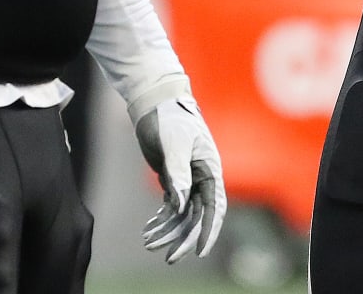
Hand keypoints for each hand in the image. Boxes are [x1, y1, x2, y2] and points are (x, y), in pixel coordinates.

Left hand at [135, 97, 226, 261]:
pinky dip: (161, 219)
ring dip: (167, 230)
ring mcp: (188, 179)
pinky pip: (171, 206)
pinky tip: (149, 228)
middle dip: (183, 238)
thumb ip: (178, 173)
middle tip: (168, 257)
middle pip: (196, 217)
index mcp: (210, 170)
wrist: (155, 103)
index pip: (214, 208)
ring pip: (181, 214)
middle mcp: (202, 178)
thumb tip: (180, 204)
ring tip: (148, 241)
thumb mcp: (175, 143)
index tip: (200, 252)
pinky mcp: (174, 178)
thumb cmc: (171, 118)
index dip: (209, 231)